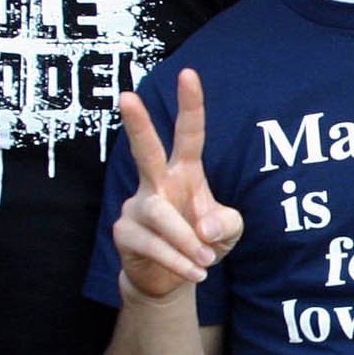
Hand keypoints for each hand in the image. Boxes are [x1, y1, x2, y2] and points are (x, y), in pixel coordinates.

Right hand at [114, 70, 242, 301]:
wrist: (171, 280)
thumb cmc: (201, 243)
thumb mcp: (229, 231)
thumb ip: (225, 223)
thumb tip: (202, 227)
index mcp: (184, 171)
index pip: (188, 134)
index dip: (190, 105)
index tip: (188, 74)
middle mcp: (156, 183)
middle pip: (145, 150)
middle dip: (138, 124)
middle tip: (126, 97)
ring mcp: (137, 206)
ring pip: (158, 214)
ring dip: (185, 240)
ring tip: (206, 260)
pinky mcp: (124, 232)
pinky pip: (153, 244)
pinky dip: (178, 260)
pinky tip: (195, 272)